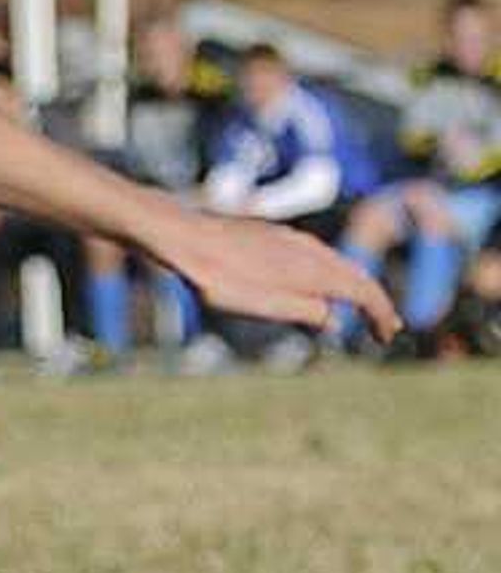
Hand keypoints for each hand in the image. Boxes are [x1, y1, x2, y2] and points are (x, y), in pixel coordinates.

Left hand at [154, 204, 400, 340]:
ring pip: (339, 264)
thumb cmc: (219, 275)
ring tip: (360, 311)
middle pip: (357, 277)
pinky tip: (322, 287)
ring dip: (355, 289)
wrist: (185, 236)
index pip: (364, 291)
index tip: (388, 335)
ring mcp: (295, 240)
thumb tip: (335, 319)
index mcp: (315, 269)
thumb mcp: (262, 304)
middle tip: (385, 329)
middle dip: (375, 304)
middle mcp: (312, 250)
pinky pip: (319, 257)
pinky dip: (332, 276)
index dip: (381, 314)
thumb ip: (304, 310)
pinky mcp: (277, 237)